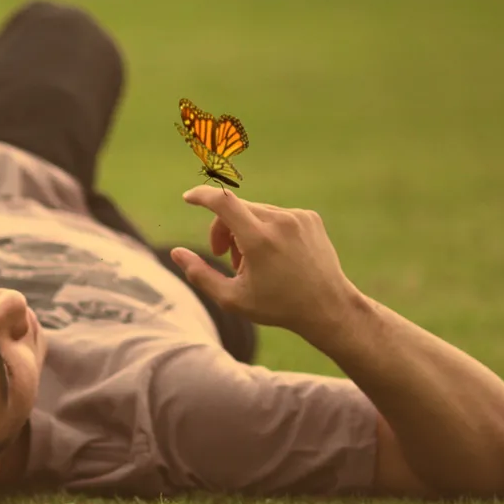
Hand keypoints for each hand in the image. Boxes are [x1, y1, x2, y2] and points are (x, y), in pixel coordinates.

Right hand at [169, 187, 360, 338]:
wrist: (328, 308)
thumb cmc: (278, 306)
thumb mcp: (232, 298)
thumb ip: (199, 274)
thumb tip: (175, 252)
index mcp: (259, 240)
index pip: (223, 202)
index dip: (201, 196)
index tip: (188, 198)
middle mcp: (280, 222)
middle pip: (235, 209)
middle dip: (223, 228)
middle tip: (223, 255)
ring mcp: (297, 217)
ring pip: (255, 212)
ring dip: (244, 231)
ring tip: (251, 261)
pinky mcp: (309, 217)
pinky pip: (275, 215)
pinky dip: (265, 229)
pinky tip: (273, 255)